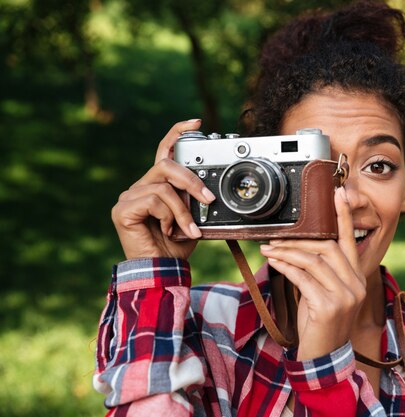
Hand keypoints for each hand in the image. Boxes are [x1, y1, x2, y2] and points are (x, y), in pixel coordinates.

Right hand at [111, 119, 214, 259]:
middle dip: (191, 181)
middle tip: (208, 200)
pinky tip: (166, 231)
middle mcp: (140, 187)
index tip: (197, 123)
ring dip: (183, 210)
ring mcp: (128, 197)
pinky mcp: (122, 209)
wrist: (162, 271)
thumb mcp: (193, 218)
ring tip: (188, 229)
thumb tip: (210, 188)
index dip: (177, 133)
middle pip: (166, 165)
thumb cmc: (175, 247)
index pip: (164, 152)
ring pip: (163, 186)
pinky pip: (154, 200)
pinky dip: (168, 216)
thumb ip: (195, 200)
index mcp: (156, 186)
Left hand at [260, 187, 365, 359]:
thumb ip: (316, 272)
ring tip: (269, 249)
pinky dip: (285, 267)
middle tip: (276, 237)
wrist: (323, 358)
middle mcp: (355, 285)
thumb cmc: (320, 324)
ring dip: (287, 252)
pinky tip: (273, 263)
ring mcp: (345, 296)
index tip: (338, 193)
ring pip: (313, 261)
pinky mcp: (328, 306)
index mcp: (356, 278)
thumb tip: (295, 249)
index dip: (344, 216)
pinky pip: (302, 278)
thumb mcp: (322, 294)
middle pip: (328, 247)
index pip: (350, 241)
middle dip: (300, 239)